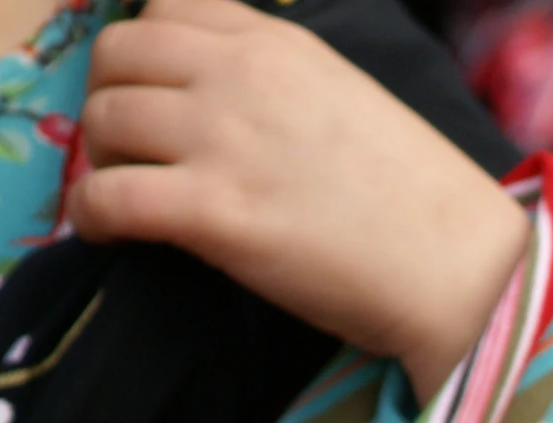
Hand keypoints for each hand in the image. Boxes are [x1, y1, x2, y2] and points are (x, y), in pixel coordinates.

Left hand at [71, 0, 529, 400]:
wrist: (460, 266)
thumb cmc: (417, 198)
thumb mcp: (346, 99)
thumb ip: (281, 84)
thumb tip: (225, 99)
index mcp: (279, 45)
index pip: (165, 7)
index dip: (144, 52)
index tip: (156, 96)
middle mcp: (242, 76)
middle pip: (116, 54)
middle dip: (110, 100)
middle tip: (134, 151)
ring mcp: (224, 140)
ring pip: (103, 119)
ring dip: (103, 159)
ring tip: (131, 196)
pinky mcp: (215, 211)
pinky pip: (108, 195)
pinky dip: (92, 216)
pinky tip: (110, 234)